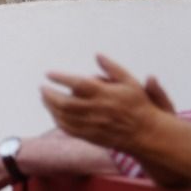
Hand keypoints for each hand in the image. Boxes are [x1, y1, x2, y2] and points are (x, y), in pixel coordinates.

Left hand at [42, 54, 173, 151]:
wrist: (147, 133)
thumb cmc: (139, 105)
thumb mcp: (130, 82)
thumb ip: (113, 68)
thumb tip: (97, 54)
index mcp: (106, 95)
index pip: (78, 84)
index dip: (61, 78)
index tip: (49, 74)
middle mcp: (97, 110)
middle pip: (65, 102)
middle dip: (49, 94)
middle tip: (42, 88)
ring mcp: (93, 125)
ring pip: (64, 116)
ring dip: (50, 107)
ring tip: (44, 98)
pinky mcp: (91, 136)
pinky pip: (69, 129)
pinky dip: (58, 120)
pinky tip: (54, 113)